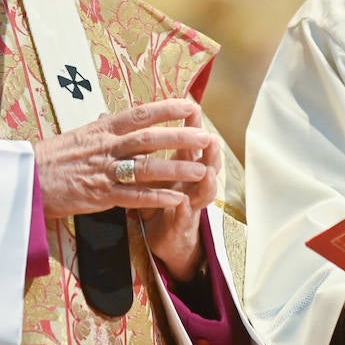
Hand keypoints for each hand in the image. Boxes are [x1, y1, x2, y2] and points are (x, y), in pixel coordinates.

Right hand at [34, 98, 212, 224]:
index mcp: (102, 128)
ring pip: (145, 167)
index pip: (140, 113)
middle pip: (149, 138)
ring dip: (176, 169)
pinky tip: (177, 199)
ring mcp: (103, 171)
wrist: (25, 180)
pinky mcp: (99, 195)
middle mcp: (105, 146)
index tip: (191, 104)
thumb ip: (104, 130)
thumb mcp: (80, 136)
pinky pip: (133, 196)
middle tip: (206, 136)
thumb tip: (119, 119)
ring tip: (201, 170)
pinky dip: (156, 198)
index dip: (167, 108)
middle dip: (180, 137)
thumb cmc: (52, 158)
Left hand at [140, 107, 221, 281]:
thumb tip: (132, 120)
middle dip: (209, 151)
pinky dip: (183, 210)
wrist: (161, 237)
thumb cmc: (157, 199)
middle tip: (212, 138)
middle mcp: (190, 183)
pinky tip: (181, 203)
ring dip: (206, 181)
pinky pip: (182, 218)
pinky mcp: (180, 225)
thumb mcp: (151, 172)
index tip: (193, 107)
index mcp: (182, 167)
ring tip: (207, 172)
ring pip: (203, 191)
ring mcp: (189, 204)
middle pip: (205, 163)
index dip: (193, 126)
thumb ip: (146, 148)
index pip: (190, 142)